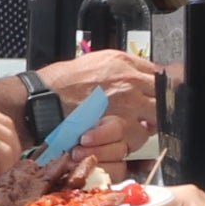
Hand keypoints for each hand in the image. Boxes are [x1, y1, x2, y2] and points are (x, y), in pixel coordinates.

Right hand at [31, 51, 160, 153]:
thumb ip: (117, 69)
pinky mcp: (118, 128)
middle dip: (159, 107)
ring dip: (146, 126)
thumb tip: (133, 77)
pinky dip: (132, 142)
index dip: (162, 87)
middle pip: (163, 96)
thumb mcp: (92, 63)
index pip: (159, 72)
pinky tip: (120, 141)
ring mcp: (126, 105)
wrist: (41, 103)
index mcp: (122, 62)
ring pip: (155, 120)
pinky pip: (138, 138)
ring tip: (131, 130)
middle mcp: (129, 81)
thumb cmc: (58, 85)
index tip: (162, 94)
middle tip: (150, 115)